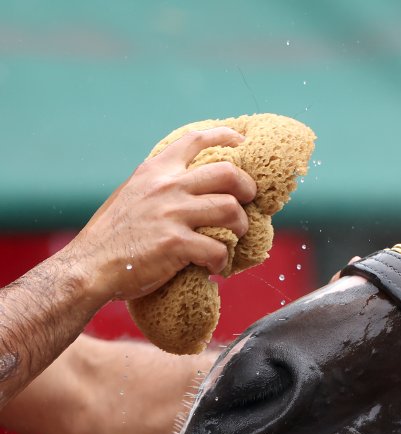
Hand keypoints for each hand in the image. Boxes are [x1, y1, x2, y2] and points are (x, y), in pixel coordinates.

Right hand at [61, 127, 256, 302]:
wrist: (89, 266)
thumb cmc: (113, 235)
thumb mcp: (132, 194)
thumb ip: (160, 185)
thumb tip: (192, 184)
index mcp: (155, 171)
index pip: (196, 140)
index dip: (226, 136)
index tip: (243, 142)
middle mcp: (166, 186)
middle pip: (228, 173)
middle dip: (248, 188)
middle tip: (248, 203)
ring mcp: (171, 213)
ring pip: (230, 209)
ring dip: (239, 227)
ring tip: (232, 239)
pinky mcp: (175, 242)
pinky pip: (218, 248)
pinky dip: (221, 261)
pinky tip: (213, 267)